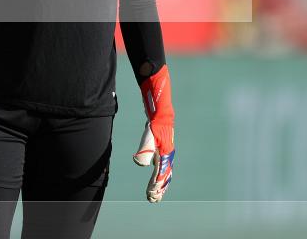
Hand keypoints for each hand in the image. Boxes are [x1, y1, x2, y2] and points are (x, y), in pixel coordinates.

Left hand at [133, 65, 174, 202]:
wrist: (162, 107)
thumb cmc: (156, 121)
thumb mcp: (148, 134)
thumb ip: (145, 149)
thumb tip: (139, 163)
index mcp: (165, 154)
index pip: (161, 174)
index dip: (156, 186)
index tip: (150, 196)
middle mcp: (167, 153)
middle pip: (165, 175)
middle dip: (159, 188)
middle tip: (153, 200)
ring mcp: (165, 149)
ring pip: (165, 170)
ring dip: (161, 182)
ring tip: (156, 192)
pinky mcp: (162, 145)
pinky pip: (162, 163)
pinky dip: (160, 172)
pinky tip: (155, 172)